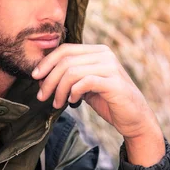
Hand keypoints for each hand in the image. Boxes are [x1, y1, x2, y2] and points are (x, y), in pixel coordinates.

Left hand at [32, 44, 165, 165]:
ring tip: (56, 103)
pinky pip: (84, 82)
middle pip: (66, 60)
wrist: (134, 119)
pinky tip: (72, 101)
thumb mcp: (85, 85)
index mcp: (97, 51)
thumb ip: (70, 76)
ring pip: (72, 71)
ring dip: (59, 89)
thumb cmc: (108, 101)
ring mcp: (110, 67)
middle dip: (49, 79)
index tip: (35, 77)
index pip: (65, 49)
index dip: (47, 62)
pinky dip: (73, 92)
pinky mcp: (114, 82)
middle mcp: (105, 54)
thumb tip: (42, 75)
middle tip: (42, 96)